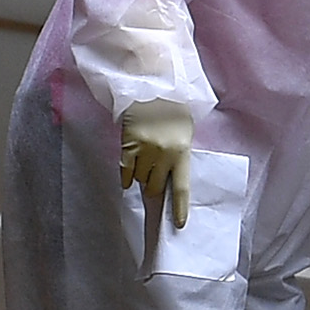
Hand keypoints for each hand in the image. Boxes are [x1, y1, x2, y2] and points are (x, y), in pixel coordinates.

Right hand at [120, 101, 195, 230]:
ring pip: (138, 179)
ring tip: (144, 163)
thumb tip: (170, 179)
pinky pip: (125, 170)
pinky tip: (128, 176)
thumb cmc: (172, 108)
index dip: (179, 208)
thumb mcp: (184, 132)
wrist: (151, 85)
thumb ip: (179, 154)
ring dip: (140, 176)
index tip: (180, 224)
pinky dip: (126, 176)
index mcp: (181, 151)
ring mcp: (144, 150)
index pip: (181, 187)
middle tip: (153, 182)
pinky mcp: (127, 144)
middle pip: (154, 186)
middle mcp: (163, 154)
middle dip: (153, 187)